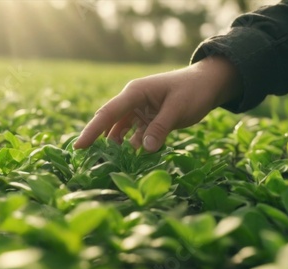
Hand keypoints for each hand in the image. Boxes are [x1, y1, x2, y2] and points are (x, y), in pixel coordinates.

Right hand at [73, 56, 242, 151]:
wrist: (209, 84)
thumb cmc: (193, 90)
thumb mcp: (177, 108)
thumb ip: (160, 128)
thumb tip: (143, 150)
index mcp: (135, 92)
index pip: (108, 113)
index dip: (92, 130)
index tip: (78, 147)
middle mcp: (133, 101)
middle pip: (110, 123)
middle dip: (100, 140)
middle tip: (88, 162)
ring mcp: (141, 111)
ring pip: (123, 132)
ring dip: (121, 147)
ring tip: (112, 166)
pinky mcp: (149, 120)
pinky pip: (137, 136)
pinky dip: (136, 147)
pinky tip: (136, 160)